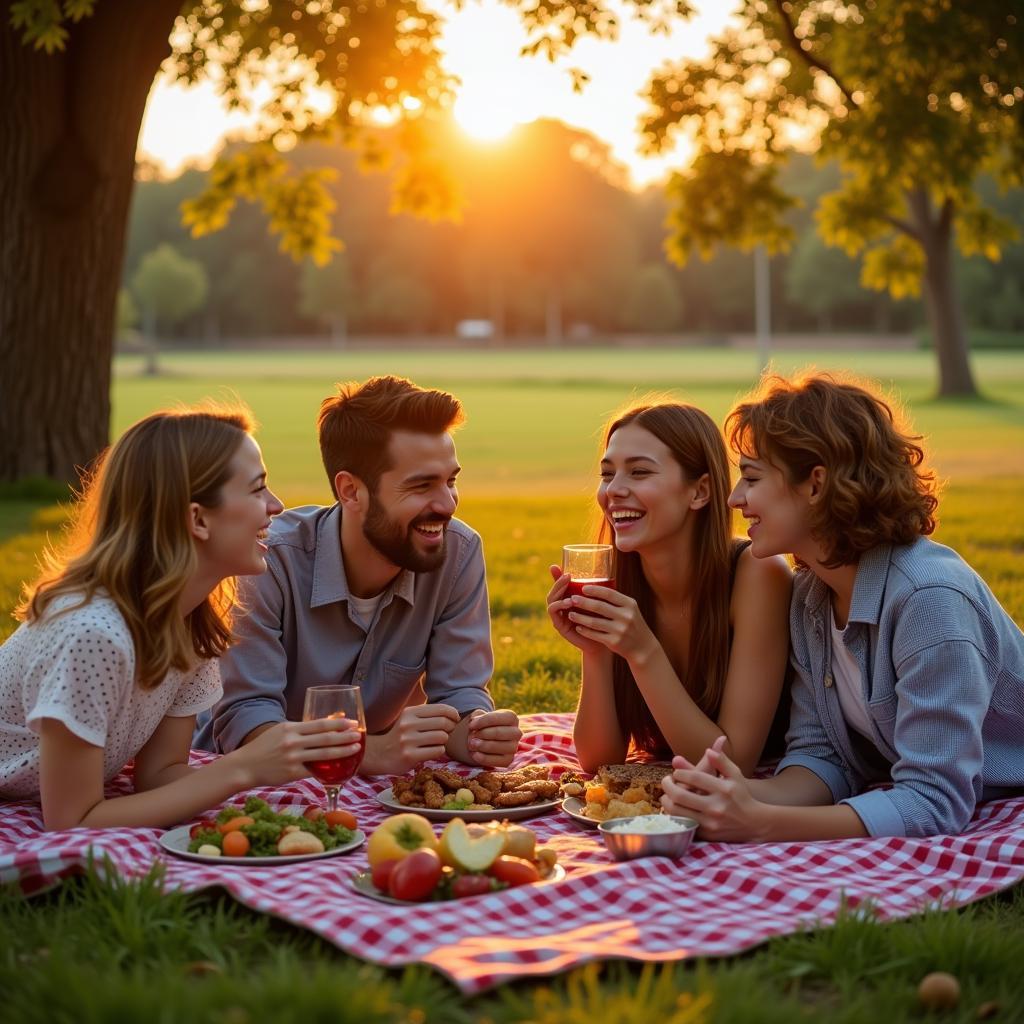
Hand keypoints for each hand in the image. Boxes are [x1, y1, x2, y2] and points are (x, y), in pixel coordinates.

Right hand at [232, 718, 362, 787]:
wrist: (245, 766)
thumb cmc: (264, 747)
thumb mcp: (281, 731)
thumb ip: (300, 729)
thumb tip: (323, 725)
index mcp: (291, 728)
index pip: (320, 724)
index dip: (338, 724)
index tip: (352, 722)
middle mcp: (293, 742)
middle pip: (325, 738)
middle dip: (345, 736)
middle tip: (359, 734)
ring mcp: (292, 758)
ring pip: (324, 754)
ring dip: (342, 751)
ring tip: (355, 748)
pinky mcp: (292, 773)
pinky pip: (314, 771)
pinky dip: (328, 769)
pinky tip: (339, 768)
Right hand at [380, 703, 460, 773]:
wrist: (380, 754)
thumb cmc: (402, 736)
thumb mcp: (410, 719)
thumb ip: (428, 714)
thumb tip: (453, 714)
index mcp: (409, 712)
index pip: (440, 708)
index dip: (453, 713)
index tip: (455, 719)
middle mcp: (408, 724)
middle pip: (443, 722)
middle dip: (451, 727)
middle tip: (448, 732)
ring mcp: (408, 740)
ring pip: (442, 737)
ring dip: (445, 740)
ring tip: (438, 742)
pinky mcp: (410, 756)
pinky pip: (437, 751)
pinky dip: (440, 750)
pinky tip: (433, 750)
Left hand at [465, 709, 521, 766]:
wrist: (481, 740)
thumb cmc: (481, 726)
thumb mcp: (479, 716)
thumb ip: (476, 717)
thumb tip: (474, 720)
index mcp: (511, 718)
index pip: (499, 718)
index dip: (483, 721)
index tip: (471, 725)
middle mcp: (516, 732)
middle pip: (499, 733)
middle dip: (483, 734)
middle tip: (471, 736)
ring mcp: (513, 747)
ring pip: (500, 747)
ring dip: (483, 746)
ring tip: (472, 744)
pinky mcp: (508, 760)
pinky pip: (498, 761)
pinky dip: (484, 758)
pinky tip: (474, 754)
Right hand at [546, 566, 608, 655]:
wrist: (602, 644)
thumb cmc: (602, 622)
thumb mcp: (600, 603)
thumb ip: (598, 592)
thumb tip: (608, 573)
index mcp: (569, 599)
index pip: (559, 585)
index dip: (557, 575)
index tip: (559, 566)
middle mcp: (561, 607)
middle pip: (554, 590)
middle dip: (558, 581)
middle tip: (567, 575)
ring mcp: (559, 616)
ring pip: (551, 600)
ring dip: (558, 592)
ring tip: (567, 588)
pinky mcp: (559, 625)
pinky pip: (553, 613)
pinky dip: (558, 606)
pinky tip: (568, 602)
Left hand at [564, 582, 658, 664]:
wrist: (643, 647)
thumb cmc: (632, 624)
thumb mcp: (630, 610)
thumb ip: (616, 600)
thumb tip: (595, 586)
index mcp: (630, 604)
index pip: (610, 593)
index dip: (595, 590)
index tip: (583, 587)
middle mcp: (626, 616)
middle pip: (600, 607)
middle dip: (583, 602)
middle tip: (572, 599)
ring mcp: (620, 630)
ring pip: (595, 622)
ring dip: (580, 617)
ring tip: (570, 614)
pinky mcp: (614, 642)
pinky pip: (595, 634)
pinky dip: (585, 631)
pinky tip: (578, 627)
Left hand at [660, 744, 766, 841]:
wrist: (754, 823)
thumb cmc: (741, 795)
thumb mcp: (735, 775)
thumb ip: (722, 761)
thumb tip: (708, 750)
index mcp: (723, 789)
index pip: (694, 777)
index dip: (680, 773)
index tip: (676, 772)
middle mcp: (716, 806)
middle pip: (680, 795)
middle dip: (667, 785)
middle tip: (666, 781)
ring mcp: (711, 822)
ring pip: (677, 812)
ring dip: (666, 801)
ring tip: (667, 795)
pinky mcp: (707, 835)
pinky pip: (683, 825)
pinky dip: (674, 816)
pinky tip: (674, 809)